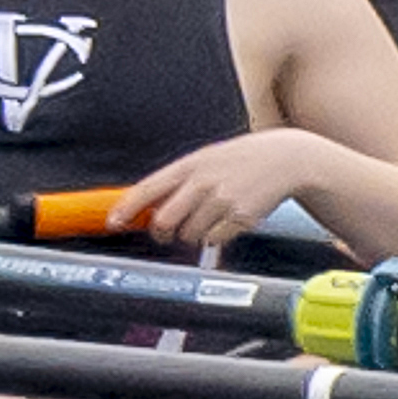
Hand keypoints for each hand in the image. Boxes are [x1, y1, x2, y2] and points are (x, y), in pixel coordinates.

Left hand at [112, 131, 329, 253]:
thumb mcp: (205, 160)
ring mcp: (222, 201)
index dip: (126, 209)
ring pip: (189, 234)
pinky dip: (216, 236)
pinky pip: (214, 239)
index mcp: (189, 165)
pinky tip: (227, 219)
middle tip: (165, 232)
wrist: (284, 159)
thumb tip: (147, 206)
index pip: (147, 189)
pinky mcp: (241, 218)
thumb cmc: (240, 160)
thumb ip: (178, 181)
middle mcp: (202, 182)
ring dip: (191, 234)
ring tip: (207, 217)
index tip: (113, 222)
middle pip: (164, 220)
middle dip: (161, 232)